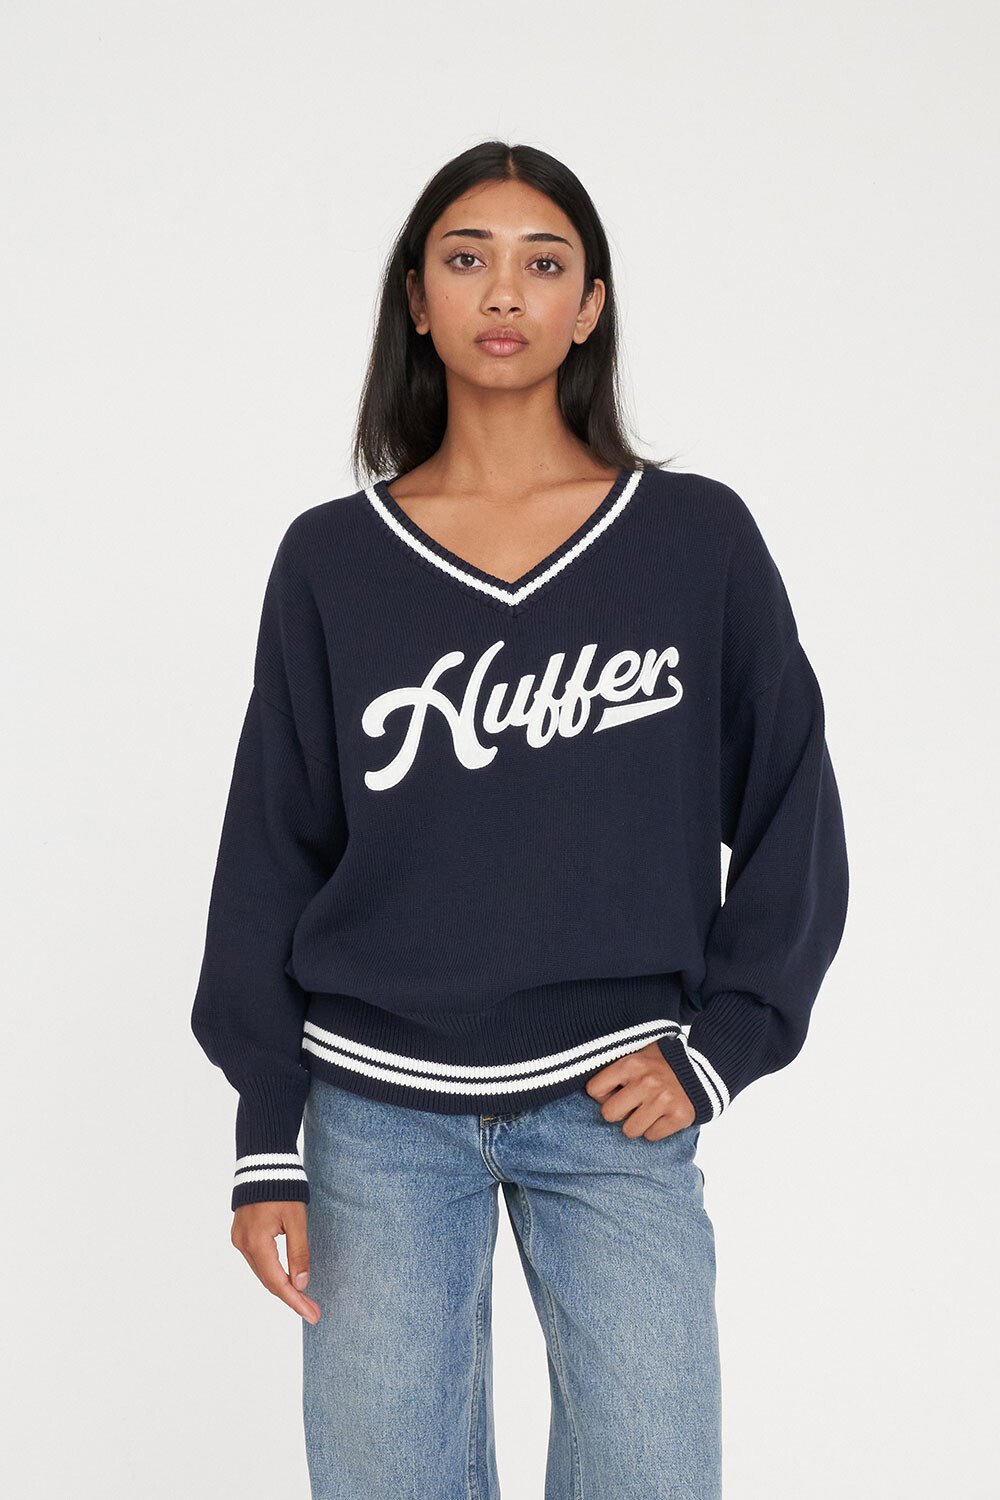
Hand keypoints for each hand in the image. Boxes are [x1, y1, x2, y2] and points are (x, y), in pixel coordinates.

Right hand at [231, 1200, 320, 1322]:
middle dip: (291, 1297)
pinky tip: (287, 1278)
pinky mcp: (242, 1234)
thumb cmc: (283, 1188)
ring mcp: (240, 1239)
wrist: (264, 1161)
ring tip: (304, 1299)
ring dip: (282, 1286)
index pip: (277, 1282)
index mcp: (256, 1242)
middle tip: (313, 1311)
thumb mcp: (296, 1220)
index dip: (295, 1301)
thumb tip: (301, 1284)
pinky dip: (273, 1272)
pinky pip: (258, 1261)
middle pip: (268, 1281)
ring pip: (262, 1272)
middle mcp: (243, 1245)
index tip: (312, 1315)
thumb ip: (299, 1252)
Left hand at [585, 1040, 695, 1139]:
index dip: (601, 1095)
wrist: (704, 1068)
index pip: (594, 1090)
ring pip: (629, 1131)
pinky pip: (652, 1136)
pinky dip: (655, 1130)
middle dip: (618, 1112)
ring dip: (637, 1124)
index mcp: (632, 1064)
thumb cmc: (663, 1063)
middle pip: (609, 1114)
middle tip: (631, 1105)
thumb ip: (617, 1069)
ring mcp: (663, 1100)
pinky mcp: (679, 1116)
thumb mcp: (639, 1054)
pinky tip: (663, 1115)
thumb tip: (593, 1093)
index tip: (612, 1093)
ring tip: (648, 1111)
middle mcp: (646, 1082)